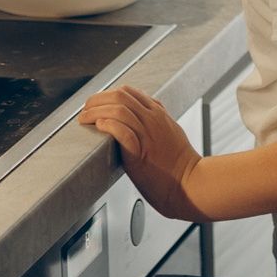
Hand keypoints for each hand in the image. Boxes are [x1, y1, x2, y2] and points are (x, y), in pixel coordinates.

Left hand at [77, 85, 203, 220]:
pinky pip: (122, 131)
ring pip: (118, 110)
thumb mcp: (172, 132)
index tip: (97, 104)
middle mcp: (152, 120)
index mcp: (158, 114)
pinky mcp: (141, 153)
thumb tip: (146, 110)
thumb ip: (158, 119)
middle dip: (97, 99)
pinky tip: (99, 127)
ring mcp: (147, 135)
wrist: (191, 184)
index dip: (108, 95)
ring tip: (84, 119)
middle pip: (120, 95)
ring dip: (96, 111)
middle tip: (85, 109)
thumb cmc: (181, 164)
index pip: (129, 91)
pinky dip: (108, 126)